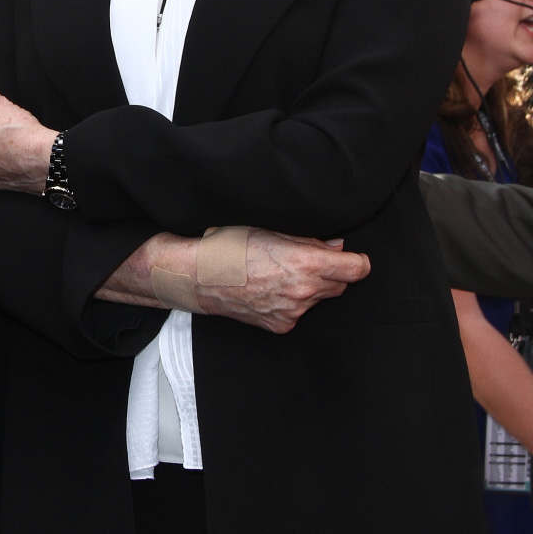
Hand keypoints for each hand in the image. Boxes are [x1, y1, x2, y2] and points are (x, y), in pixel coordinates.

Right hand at [96, 228, 369, 333]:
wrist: (199, 276)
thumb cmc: (229, 245)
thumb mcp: (270, 230)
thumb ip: (309, 241)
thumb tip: (336, 247)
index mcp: (306, 264)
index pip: (357, 269)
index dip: (356, 261)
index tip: (352, 257)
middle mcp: (304, 292)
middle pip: (340, 285)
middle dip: (330, 272)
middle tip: (306, 258)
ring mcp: (293, 312)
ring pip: (319, 299)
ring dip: (311, 287)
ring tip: (281, 272)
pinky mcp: (281, 326)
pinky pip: (300, 312)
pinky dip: (293, 301)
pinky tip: (271, 288)